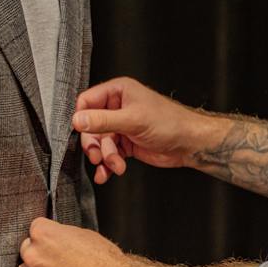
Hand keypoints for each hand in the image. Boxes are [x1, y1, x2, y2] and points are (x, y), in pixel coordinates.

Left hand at [19, 217, 125, 266]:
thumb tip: (57, 239)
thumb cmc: (105, 263)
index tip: (53, 240)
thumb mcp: (85, 235)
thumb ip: (63, 236)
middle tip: (58, 259)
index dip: (48, 234)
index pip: (35, 228)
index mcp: (44, 235)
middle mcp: (34, 256)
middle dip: (40, 252)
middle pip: (27, 249)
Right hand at [73, 77, 215, 183]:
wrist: (189, 144)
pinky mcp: (126, 143)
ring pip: (100, 144)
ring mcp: (121, 126)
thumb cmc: (170, 123)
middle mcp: (117, 107)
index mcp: (118, 92)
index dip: (81, 118)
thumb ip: (103, 121)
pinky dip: (108, 165)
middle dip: (94, 144)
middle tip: (98, 156)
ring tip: (115, 166)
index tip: (80, 132)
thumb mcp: (132, 120)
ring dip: (105, 157)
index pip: (87, 101)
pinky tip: (107, 174)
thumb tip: (78, 120)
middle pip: (91, 127)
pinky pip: (109, 154)